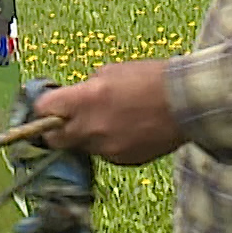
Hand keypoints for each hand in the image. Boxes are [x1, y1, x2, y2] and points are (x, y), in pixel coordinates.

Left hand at [34, 59, 185, 165]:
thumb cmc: (151, 78)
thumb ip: (86, 88)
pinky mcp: (124, 161)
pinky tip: (125, 130)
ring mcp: (107, 148)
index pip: (43, 109)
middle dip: (55, 129)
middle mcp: (91, 128)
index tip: (48, 104)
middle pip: (54, 138)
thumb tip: (75, 98)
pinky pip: (105, 154)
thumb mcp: (110, 71)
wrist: (188, 103)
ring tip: (106, 120)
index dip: (43, 106)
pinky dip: (107, 144)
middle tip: (64, 120)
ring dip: (85, 136)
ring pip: (81, 147)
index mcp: (84, 100)